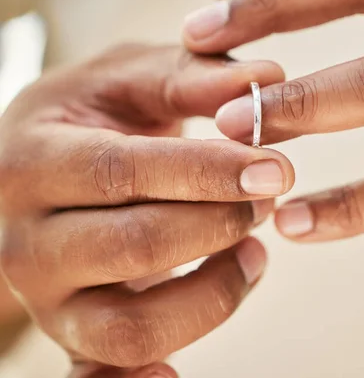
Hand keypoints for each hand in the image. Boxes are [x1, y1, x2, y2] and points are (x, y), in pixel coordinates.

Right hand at [0, 44, 294, 374]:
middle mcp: (27, 238)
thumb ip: (195, 76)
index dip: (205, 174)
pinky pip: (104, 374)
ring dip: (214, 293)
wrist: (45, 162)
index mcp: (32, 160)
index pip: (123, 172)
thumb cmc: (94, 114)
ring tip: (256, 250)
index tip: (275, 168)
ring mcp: (48, 297)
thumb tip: (268, 77)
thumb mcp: (130, 76)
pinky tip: (178, 374)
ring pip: (131, 327)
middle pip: (134, 247)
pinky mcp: (72, 333)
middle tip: (272, 195)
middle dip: (220, 225)